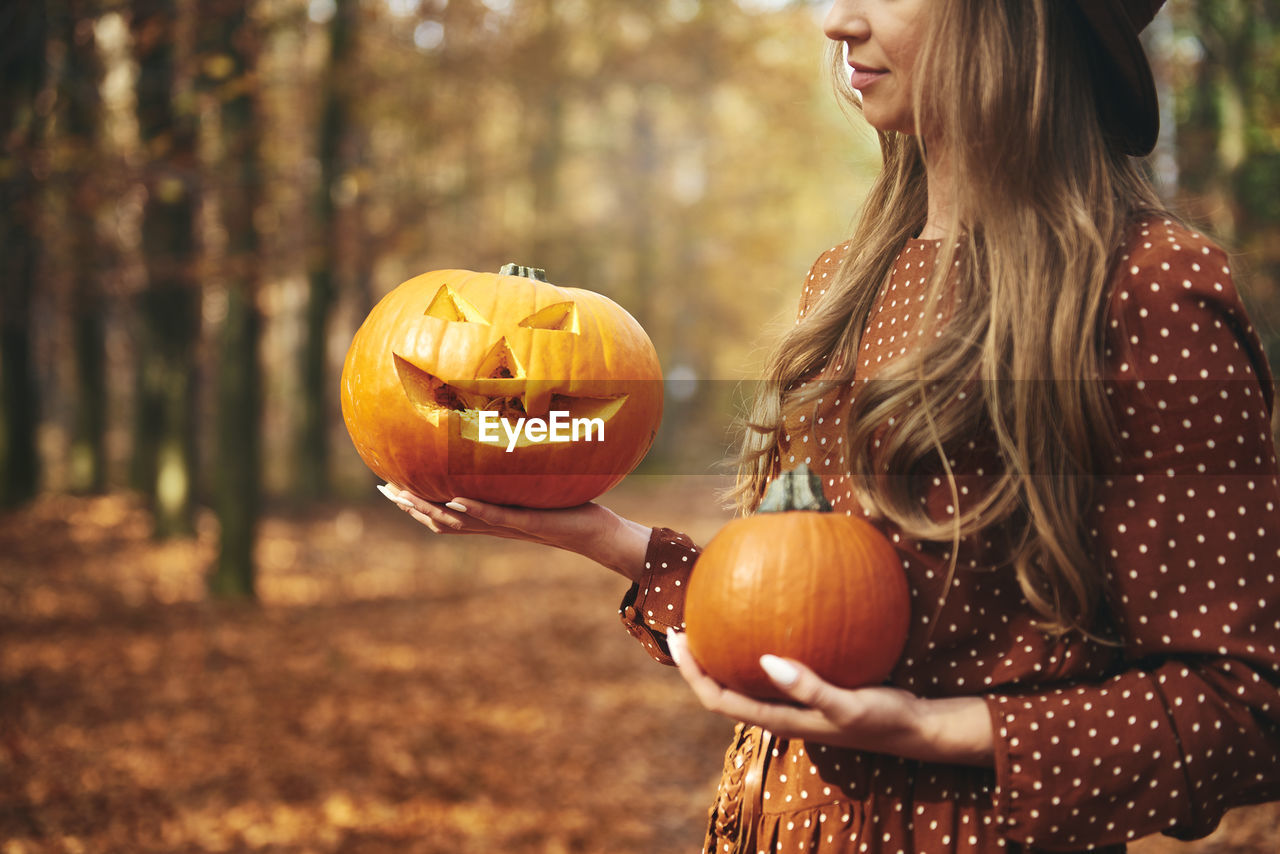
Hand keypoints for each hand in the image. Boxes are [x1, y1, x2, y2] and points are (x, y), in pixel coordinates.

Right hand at [376, 483, 651, 581]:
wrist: (596, 534)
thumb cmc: (568, 509)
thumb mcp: (536, 488)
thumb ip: (516, 475)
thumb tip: (506, 445)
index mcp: (491, 517)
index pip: (444, 513)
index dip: (415, 502)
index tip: (389, 486)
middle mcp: (493, 524)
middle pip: (441, 520)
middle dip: (411, 505)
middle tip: (385, 489)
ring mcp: (508, 525)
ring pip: (460, 521)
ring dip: (432, 508)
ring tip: (406, 494)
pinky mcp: (528, 522)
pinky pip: (497, 517)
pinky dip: (476, 509)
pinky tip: (457, 497)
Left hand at [665, 630, 993, 766]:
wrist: (916, 726)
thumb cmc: (881, 720)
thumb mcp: (846, 705)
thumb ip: (809, 687)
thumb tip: (766, 661)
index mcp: (777, 719)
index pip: (717, 699)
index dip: (693, 672)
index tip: (678, 638)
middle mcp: (779, 710)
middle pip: (723, 687)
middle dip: (700, 658)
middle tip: (687, 619)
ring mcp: (794, 700)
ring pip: (747, 675)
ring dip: (727, 649)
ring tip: (718, 610)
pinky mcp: (812, 686)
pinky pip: (777, 662)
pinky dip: (764, 638)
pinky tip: (776, 608)